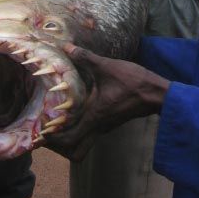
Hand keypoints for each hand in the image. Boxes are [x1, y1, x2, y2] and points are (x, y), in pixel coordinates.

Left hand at [43, 44, 168, 160]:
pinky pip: (89, 133)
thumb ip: (85, 57)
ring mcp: (105, 127)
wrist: (157, 93)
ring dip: (68, 137)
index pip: (68, 139)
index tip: (41, 131)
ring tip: (54, 122)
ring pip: (82, 143)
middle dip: (59, 146)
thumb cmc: (133, 82)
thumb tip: (66, 46)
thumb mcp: (107, 67)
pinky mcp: (109, 122)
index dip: (52, 139)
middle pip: (74, 150)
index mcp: (94, 116)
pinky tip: (73, 112)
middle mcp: (98, 126)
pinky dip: (78, 129)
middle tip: (46, 131)